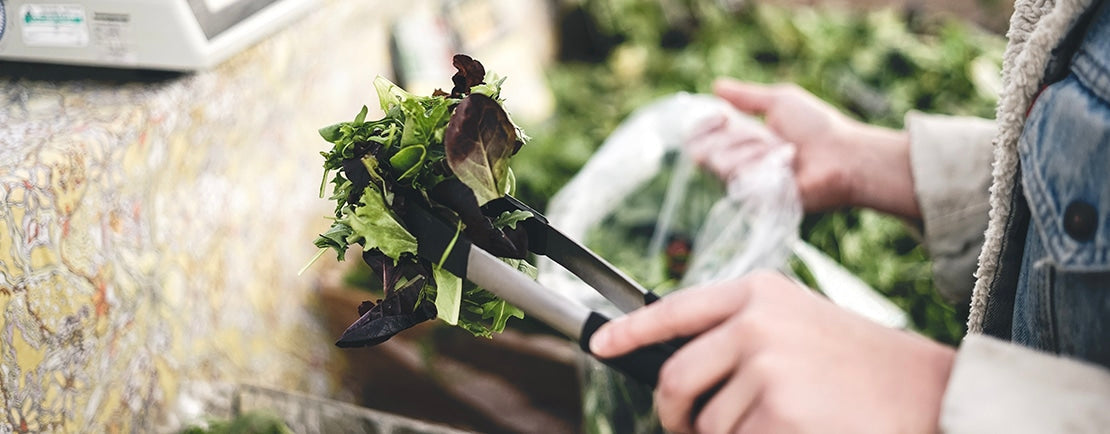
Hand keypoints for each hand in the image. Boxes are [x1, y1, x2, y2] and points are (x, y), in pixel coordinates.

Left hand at [590, 271, 953, 432]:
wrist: (930, 392)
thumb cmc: (861, 365)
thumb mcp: (797, 323)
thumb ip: (738, 333)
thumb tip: (674, 365)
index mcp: (756, 293)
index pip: (673, 310)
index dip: (629, 332)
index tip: (601, 345)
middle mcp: (753, 323)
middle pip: (674, 378)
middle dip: (674, 414)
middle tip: (686, 428)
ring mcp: (765, 367)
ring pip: (706, 423)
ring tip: (780, 421)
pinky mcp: (778, 413)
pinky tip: (795, 430)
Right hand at [698, 78, 919, 217]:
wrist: (843, 157)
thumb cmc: (818, 128)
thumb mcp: (781, 102)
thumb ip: (747, 96)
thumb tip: (716, 85)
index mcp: (742, 141)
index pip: (700, 138)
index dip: (703, 125)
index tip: (721, 115)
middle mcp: (739, 164)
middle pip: (702, 151)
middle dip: (731, 136)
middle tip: (760, 134)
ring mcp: (746, 184)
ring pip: (719, 163)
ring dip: (749, 149)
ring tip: (781, 149)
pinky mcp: (754, 200)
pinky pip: (736, 178)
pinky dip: (759, 164)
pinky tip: (782, 163)